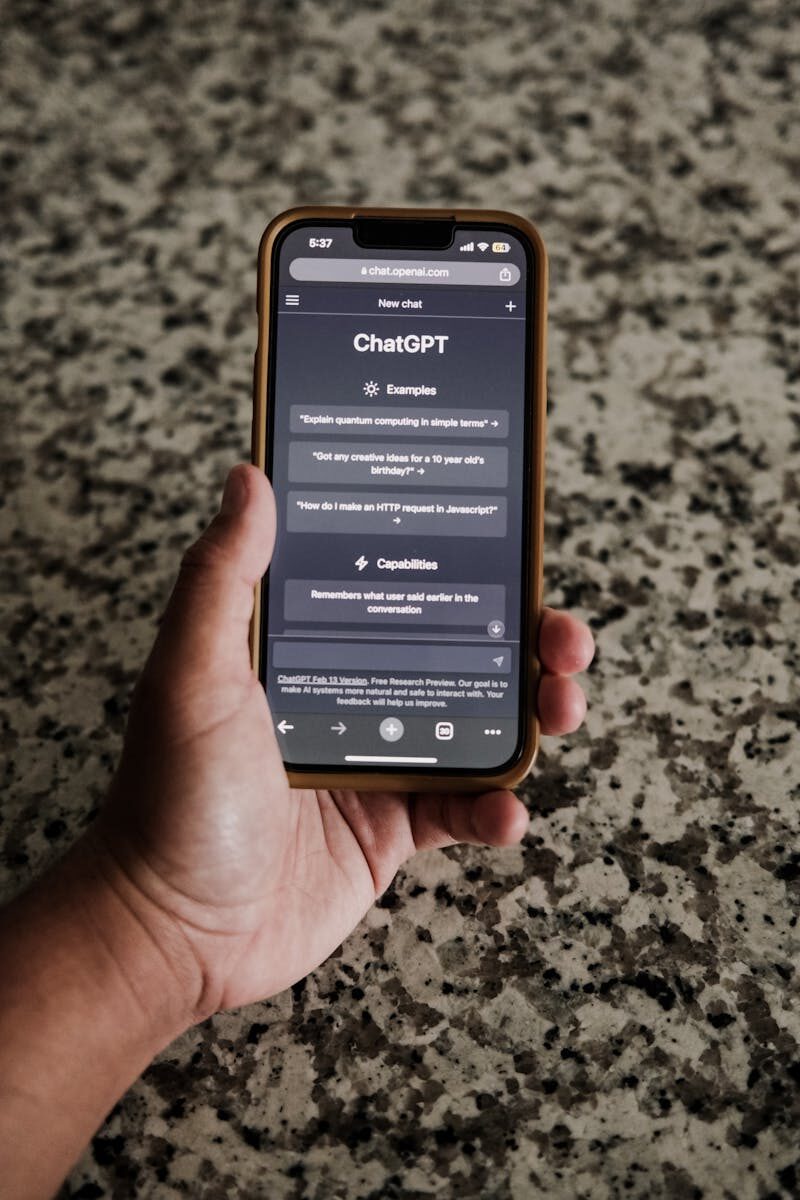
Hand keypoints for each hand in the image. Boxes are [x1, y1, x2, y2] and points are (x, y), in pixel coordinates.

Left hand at [93, 466, 593, 1024]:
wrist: (172, 929)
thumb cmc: (168, 796)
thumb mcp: (191, 673)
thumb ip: (223, 576)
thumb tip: (248, 477)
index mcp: (312, 650)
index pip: (401, 588)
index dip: (462, 566)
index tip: (510, 544)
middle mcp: (352, 695)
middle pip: (460, 652)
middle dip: (527, 640)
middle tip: (561, 638)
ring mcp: (377, 762)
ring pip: (479, 723)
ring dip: (534, 713)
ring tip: (561, 706)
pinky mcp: (391, 830)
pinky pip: (463, 810)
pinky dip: (496, 810)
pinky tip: (505, 811)